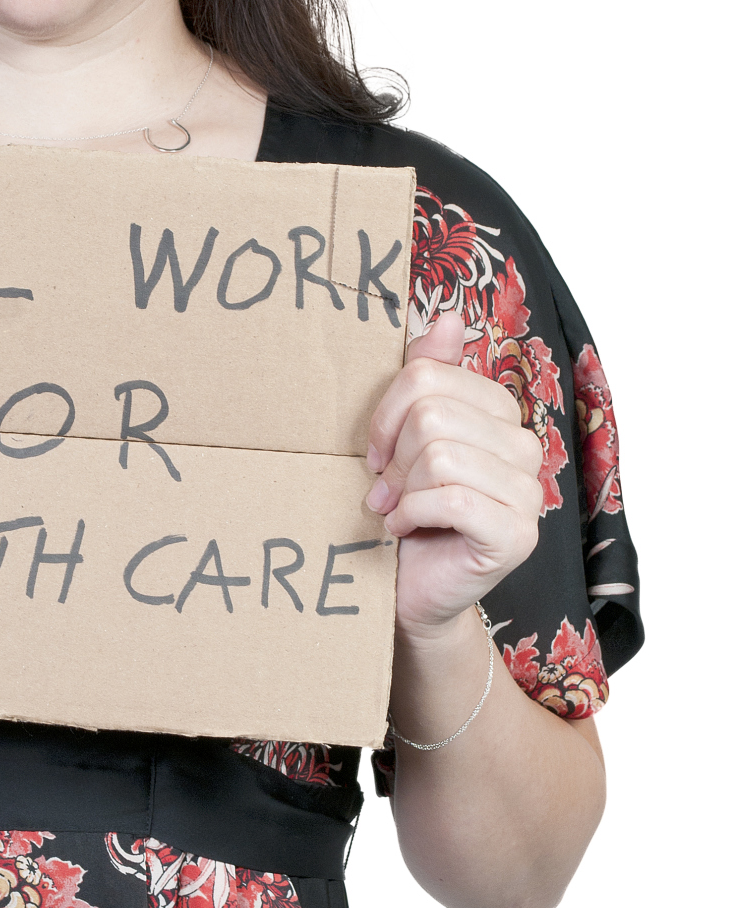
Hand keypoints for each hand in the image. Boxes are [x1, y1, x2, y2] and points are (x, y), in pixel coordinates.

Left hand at [366, 311, 542, 638]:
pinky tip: (405, 529)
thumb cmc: (407, 512)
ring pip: (441, 456)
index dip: (388, 413)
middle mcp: (525, 447)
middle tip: (385, 489)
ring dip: (402, 490)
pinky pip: (452, 500)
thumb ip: (429, 376)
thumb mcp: (407, 438)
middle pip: (434, 414)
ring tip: (396, 510)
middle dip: (394, 456)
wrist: (413, 590)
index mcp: (500, 415)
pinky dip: (412, 514)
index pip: (432, 375)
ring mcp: (529, 493)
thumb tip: (450, 318)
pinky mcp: (518, 535)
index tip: (377, 452)